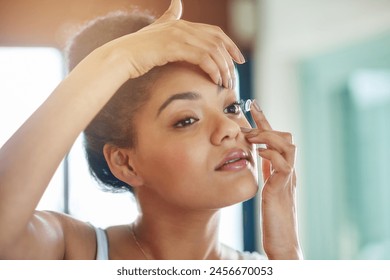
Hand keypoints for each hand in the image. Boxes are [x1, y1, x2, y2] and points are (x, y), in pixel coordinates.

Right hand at [96, 0, 244, 88]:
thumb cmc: (138, 50)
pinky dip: (213, 70)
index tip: (238, 59)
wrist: (121, 56)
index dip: (230, 45)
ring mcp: (179, 35)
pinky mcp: (175, 47)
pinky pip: (203, 58)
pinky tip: (215, 81)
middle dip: (230, 58)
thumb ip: (169, 18)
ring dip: (223, 68)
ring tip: (226, 82)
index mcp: (182, 24)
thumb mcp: (156, 31)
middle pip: (218, 40)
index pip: (215, 32)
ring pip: (213, 50)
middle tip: (235, 74)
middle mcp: (183, 26)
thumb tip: (177, 2)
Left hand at [242, 100, 302, 259]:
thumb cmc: (273, 216)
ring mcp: (288, 178)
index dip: (263, 120)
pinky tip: (258, 153)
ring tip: (251, 137)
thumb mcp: (267, 187)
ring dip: (268, 137)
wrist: (283, 240)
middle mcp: (288, 170)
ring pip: (288, 145)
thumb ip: (266, 172)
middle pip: (285, 136)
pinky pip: (283, 163)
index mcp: (281, 168)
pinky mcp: (283, 188)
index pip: (274, 139)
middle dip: (266, 124)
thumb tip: (257, 157)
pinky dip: (271, 154)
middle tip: (248, 118)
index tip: (251, 104)